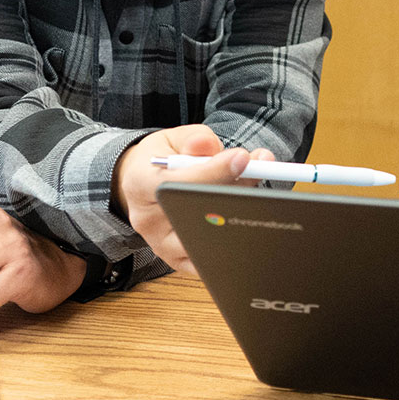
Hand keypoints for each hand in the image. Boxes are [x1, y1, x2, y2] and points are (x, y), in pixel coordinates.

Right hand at [113, 124, 270, 276]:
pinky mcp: (178, 260)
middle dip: (232, 194)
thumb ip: (193, 139)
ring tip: (253, 193)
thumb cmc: (160, 162)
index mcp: (140, 184)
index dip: (214, 171)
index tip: (242, 159)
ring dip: (236, 216)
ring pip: (206, 240)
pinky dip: (231, 240)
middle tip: (259, 174)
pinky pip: (210, 258)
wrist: (142, 185)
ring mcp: (162, 245)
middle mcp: (148, 220)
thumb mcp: (172, 139)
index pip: (178, 182)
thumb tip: (208, 145)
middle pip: (194, 215)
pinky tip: (246, 219)